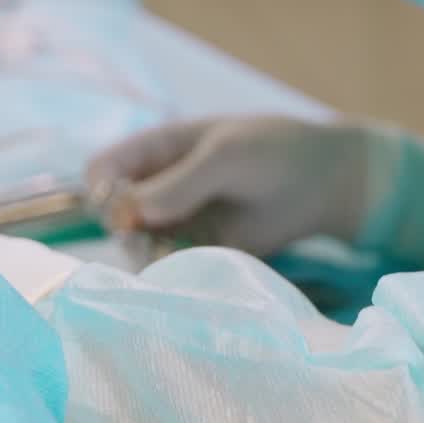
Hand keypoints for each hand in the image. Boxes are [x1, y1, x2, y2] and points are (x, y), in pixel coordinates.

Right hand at [86, 116, 370, 257]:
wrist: (323, 184)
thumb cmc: (274, 152)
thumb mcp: (227, 155)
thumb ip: (181, 182)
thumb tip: (134, 212)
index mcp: (157, 149)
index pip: (103, 169)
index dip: (100, 189)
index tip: (118, 210)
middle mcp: (158, 186)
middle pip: (112, 212)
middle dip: (124, 227)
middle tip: (150, 236)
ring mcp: (176, 221)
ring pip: (135, 245)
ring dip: (146, 253)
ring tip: (176, 252)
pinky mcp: (196, 252)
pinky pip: (166, 268)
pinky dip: (168, 273)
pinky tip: (190, 269)